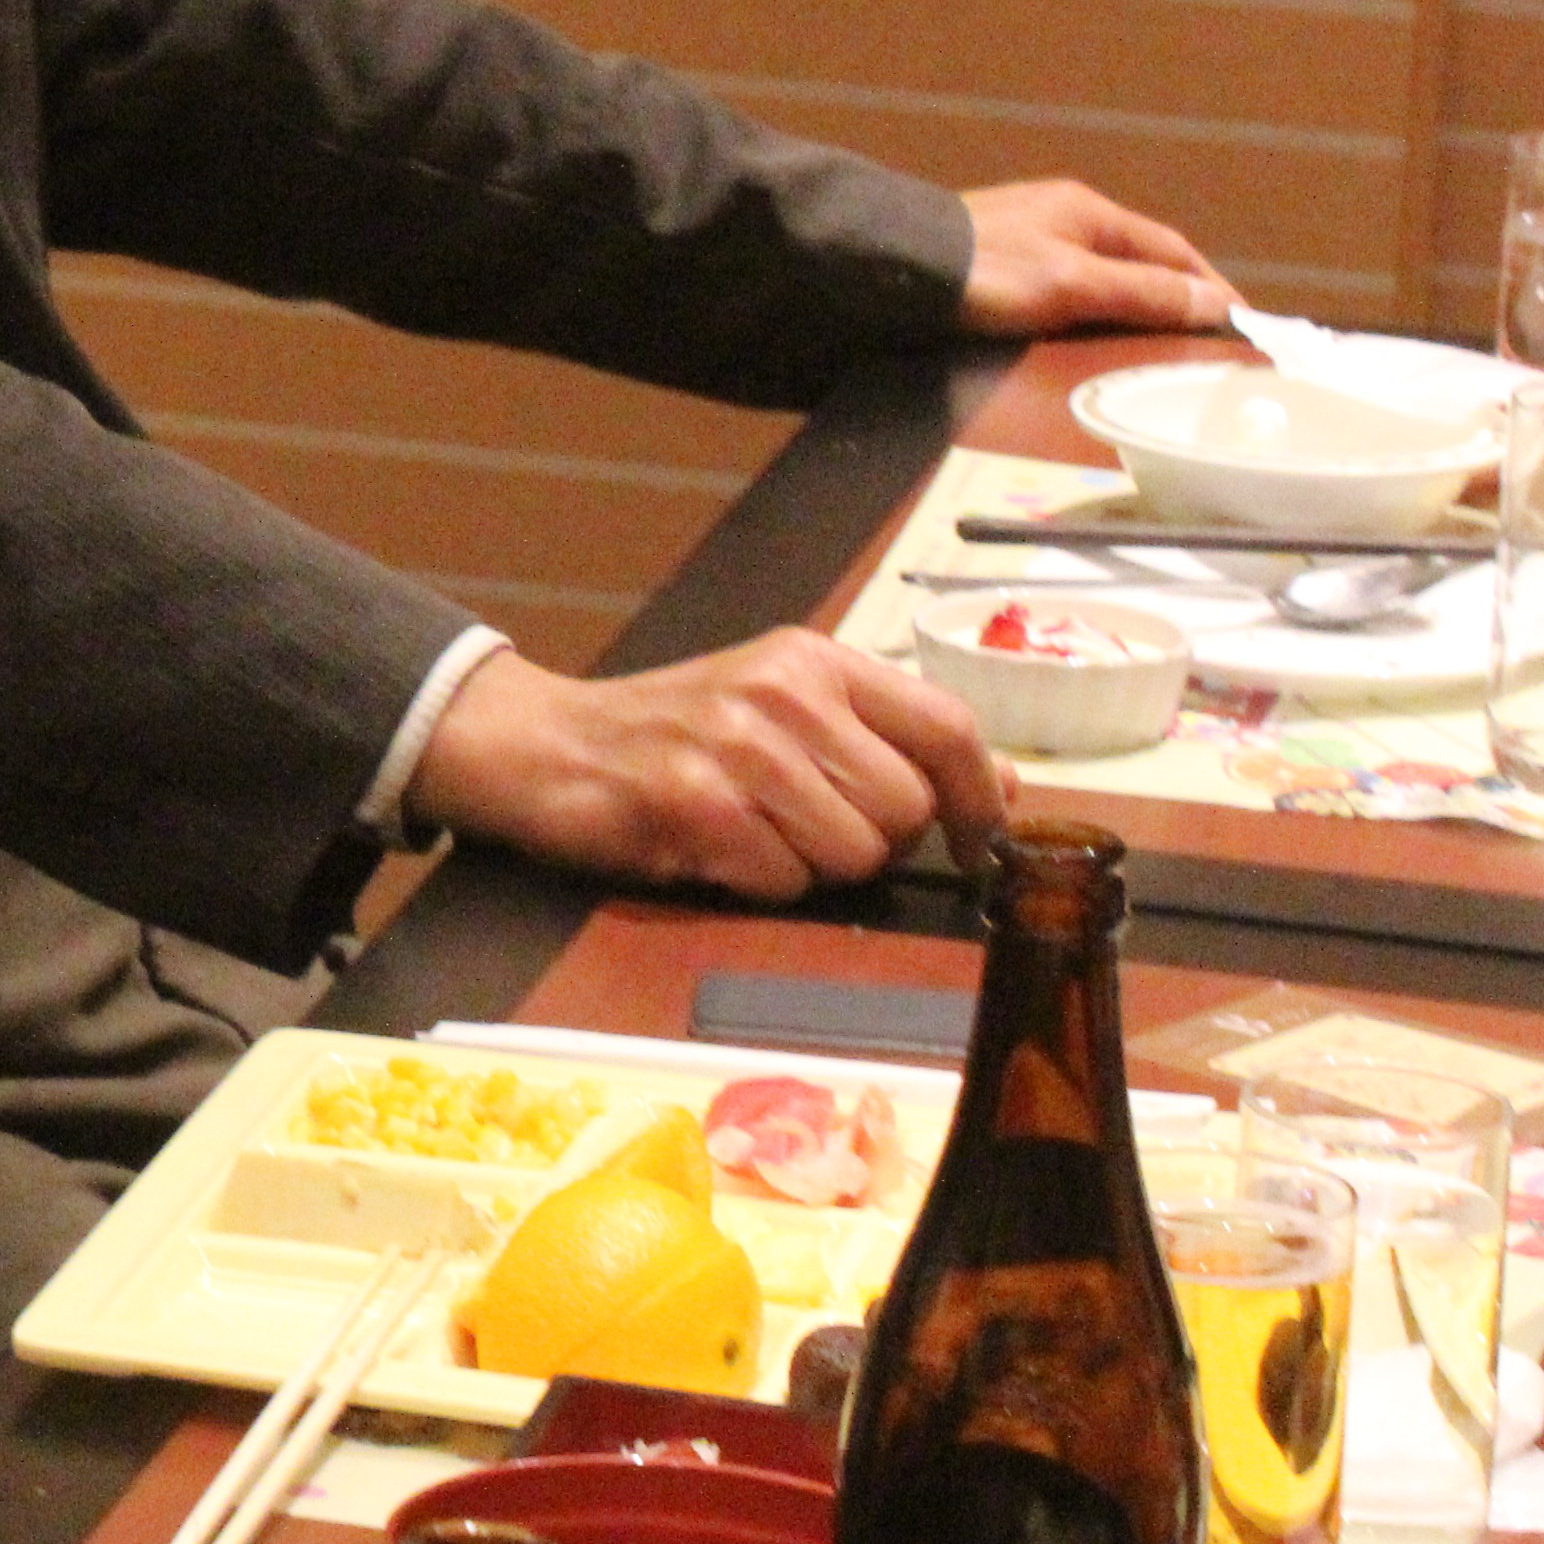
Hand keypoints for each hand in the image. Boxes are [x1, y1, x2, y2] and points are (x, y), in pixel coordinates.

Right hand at [406, 630, 1008, 898]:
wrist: (543, 744)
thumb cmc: (670, 734)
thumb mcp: (780, 707)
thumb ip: (882, 737)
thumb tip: (1000, 783)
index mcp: (813, 660)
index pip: (947, 726)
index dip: (981, 798)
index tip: (981, 842)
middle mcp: (783, 692)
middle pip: (906, 808)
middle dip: (872, 842)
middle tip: (805, 828)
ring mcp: (739, 747)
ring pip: (855, 854)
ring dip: (813, 867)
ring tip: (755, 835)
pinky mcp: (698, 806)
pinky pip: (786, 882)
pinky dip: (758, 883)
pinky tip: (715, 850)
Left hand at [958, 181, 1234, 338]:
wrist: (884, 271)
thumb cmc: (980, 272)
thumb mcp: (1071, 285)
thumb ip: (1141, 293)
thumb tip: (1213, 304)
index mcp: (1087, 212)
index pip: (1172, 250)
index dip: (1209, 289)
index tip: (1242, 328)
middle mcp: (1061, 222)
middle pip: (1138, 266)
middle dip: (1173, 305)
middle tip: (1204, 352)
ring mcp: (1027, 246)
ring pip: (1101, 284)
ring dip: (1131, 317)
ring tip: (1158, 360)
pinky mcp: (997, 275)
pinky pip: (1065, 298)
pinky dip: (1090, 322)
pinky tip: (1092, 351)